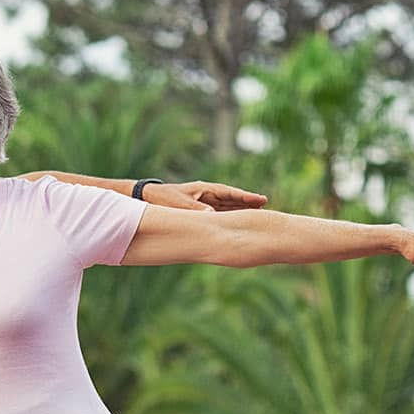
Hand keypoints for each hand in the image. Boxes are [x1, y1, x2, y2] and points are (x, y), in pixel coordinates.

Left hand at [145, 181, 268, 211]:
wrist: (147, 198)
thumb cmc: (163, 198)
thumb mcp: (179, 204)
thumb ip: (195, 210)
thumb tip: (212, 216)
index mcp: (205, 190)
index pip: (230, 193)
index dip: (245, 197)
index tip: (261, 200)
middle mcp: (207, 195)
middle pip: (232, 199)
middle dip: (247, 203)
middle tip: (266, 205)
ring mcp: (204, 202)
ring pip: (226, 207)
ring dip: (240, 210)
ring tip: (257, 214)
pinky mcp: (199, 210)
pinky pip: (217, 214)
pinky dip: (227, 217)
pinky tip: (237, 223)